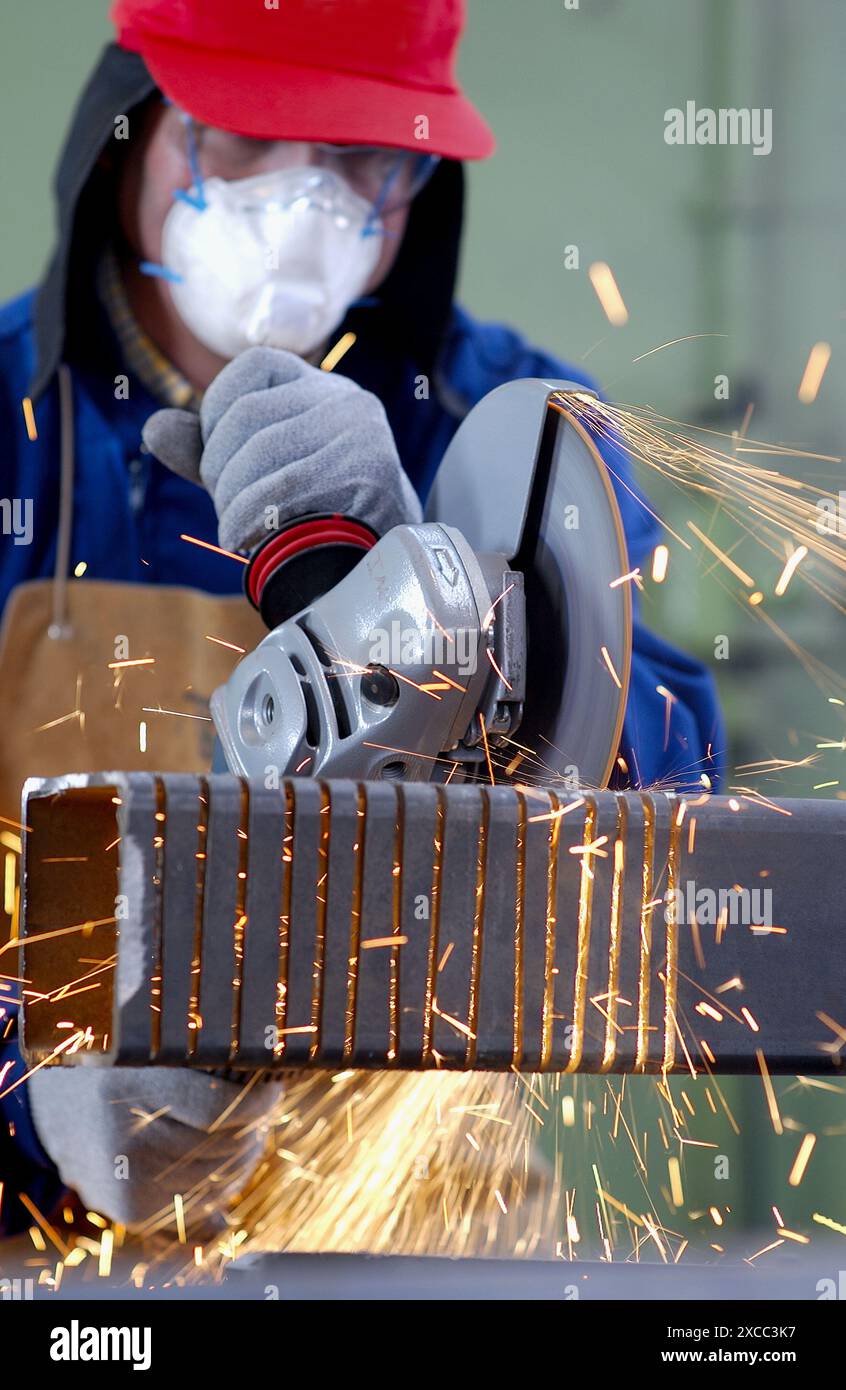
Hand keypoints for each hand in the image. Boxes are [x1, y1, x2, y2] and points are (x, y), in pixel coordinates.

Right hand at [29, 1064, 278, 1234]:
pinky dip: (218, 1186)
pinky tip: (218, 1161)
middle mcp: (121, 1135)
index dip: (256, 1102)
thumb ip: (200, 1047)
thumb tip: (257, 1083)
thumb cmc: (114, 1059)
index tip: (270, 1087)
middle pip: (224, 1146)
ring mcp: (122, 1179)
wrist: (48, 1102)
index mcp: (128, 1080)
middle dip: (253, 1128)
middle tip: (258, 1107)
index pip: (217, 1109)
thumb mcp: (147, 1042)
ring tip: (241, 1131)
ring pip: (218, 1179)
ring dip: (241, 1158)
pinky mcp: (126, 1208)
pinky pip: (197, 1204)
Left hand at [142, 346, 421, 553]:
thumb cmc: (320, 516)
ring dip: (232, 502)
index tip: (214, 464)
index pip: (252, 367)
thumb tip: (154, 431)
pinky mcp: (372, 472)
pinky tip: (244, 540)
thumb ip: (211, 452)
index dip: (215, 413)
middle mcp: (347, 399)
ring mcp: (362, 433)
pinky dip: (248, 519)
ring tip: (235, 532)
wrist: (390, 562)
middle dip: (218, 471)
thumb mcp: (263, 474)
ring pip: (261, 454)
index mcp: (322, 388)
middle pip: (248, 416)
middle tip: (225, 511)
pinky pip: (283, 488)